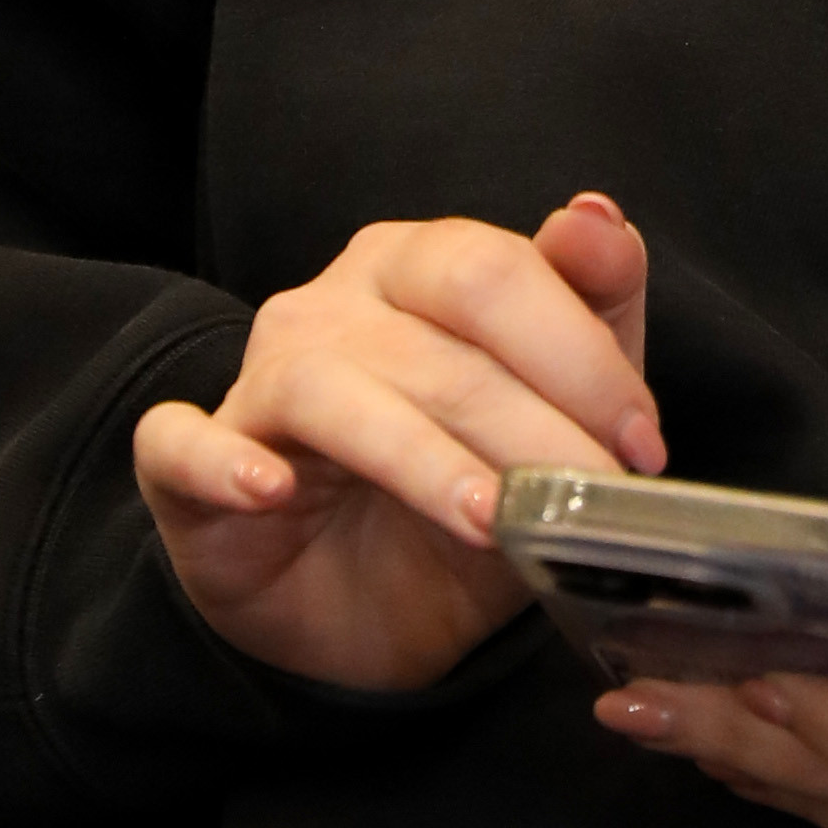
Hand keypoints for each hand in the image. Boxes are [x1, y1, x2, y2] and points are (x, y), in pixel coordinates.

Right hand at [135, 193, 658, 696]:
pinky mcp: (185, 466)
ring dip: (419, 456)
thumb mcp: (551, 420)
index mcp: (418, 267)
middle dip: (527, 413)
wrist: (356, 613)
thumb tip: (598, 214)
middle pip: (432, 326)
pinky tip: (271, 489)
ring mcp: (256, 380)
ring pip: (331, 387)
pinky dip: (224, 462)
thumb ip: (593, 313)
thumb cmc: (457, 495)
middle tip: (592, 493)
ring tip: (490, 520)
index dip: (582, 354)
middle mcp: (332, 304)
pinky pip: (184, 446)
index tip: (643, 445)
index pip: (500, 270)